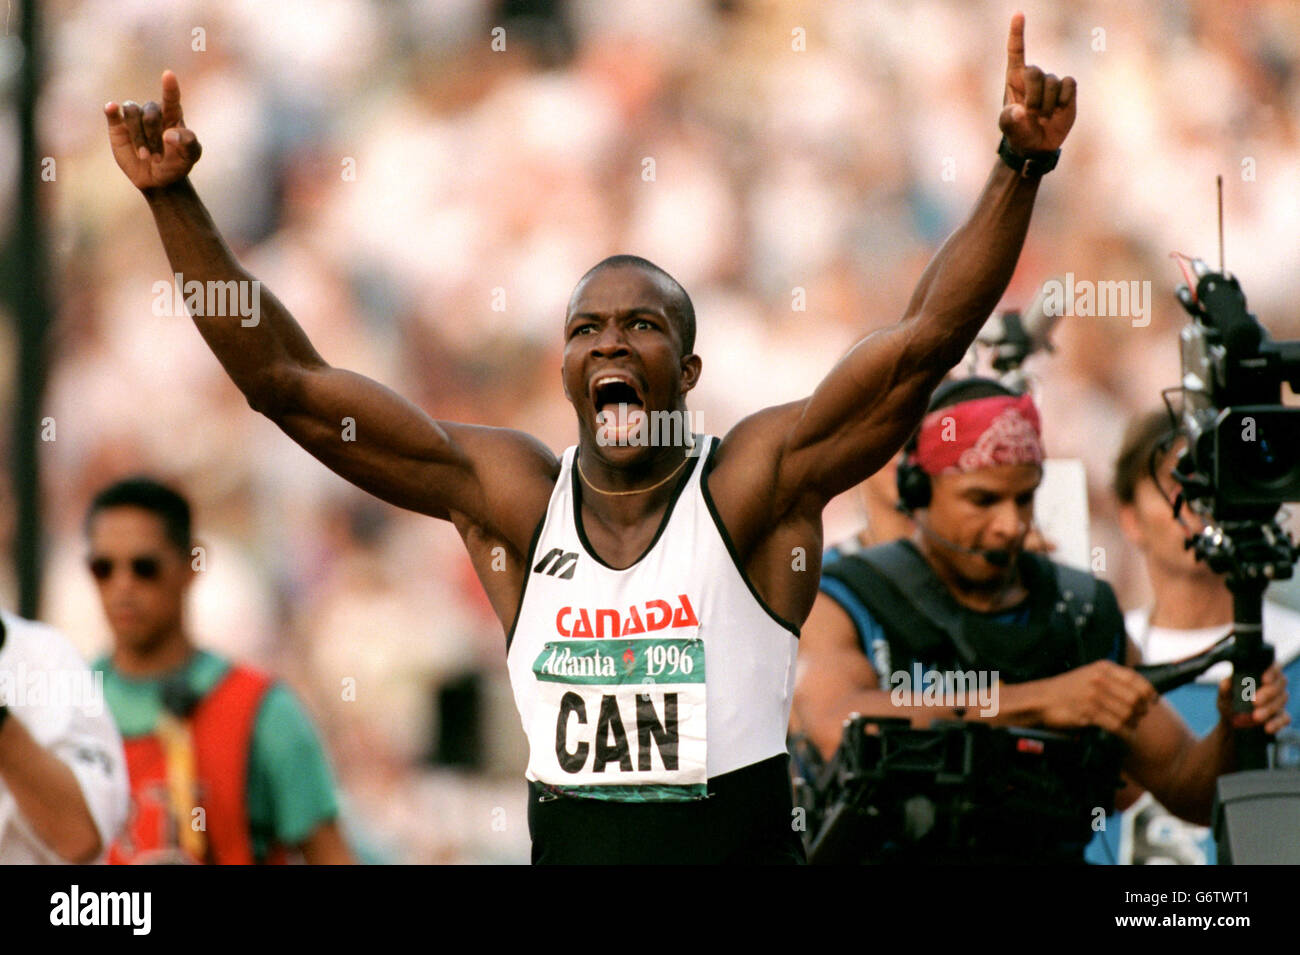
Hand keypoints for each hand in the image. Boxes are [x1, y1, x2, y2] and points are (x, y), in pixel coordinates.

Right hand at [105, 70, 200, 191]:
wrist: (158, 179)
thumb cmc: (177, 163)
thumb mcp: (191, 156)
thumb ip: (188, 143)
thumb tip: (168, 135)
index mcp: (173, 115)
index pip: (171, 98)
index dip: (170, 87)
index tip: (169, 75)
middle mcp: (153, 112)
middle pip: (150, 112)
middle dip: (154, 137)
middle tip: (158, 158)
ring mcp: (135, 118)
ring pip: (132, 112)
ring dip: (139, 136)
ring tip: (146, 156)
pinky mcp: (118, 126)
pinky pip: (112, 112)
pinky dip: (111, 109)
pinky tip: (112, 108)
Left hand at [999, 12, 1075, 153]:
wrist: (1037, 144)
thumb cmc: (1018, 132)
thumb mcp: (1009, 128)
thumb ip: (1011, 120)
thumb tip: (1021, 112)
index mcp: (1014, 79)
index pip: (1015, 51)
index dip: (1017, 33)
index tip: (1018, 14)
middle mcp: (1033, 77)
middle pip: (1035, 72)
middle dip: (1033, 96)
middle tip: (1032, 113)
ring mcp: (1051, 82)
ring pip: (1052, 83)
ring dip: (1047, 104)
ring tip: (1043, 116)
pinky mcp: (1068, 89)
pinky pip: (1069, 84)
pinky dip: (1064, 99)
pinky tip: (1059, 110)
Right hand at [1037, 660, 1156, 733]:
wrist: (1041, 699)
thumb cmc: (1066, 689)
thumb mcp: (1089, 675)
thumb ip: (1112, 679)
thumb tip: (1139, 692)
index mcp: (1102, 668)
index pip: (1136, 679)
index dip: (1149, 692)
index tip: (1152, 701)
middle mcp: (1100, 680)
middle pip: (1135, 698)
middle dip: (1141, 711)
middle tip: (1139, 716)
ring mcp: (1093, 696)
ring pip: (1127, 713)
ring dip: (1133, 724)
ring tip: (1129, 727)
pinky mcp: (1088, 712)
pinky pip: (1116, 725)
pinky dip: (1125, 734)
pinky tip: (1125, 735)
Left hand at [1217, 663, 1290, 734]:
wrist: (1231, 723)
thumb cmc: (1229, 703)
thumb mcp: (1223, 697)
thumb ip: (1224, 689)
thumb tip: (1225, 682)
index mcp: (1259, 673)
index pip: (1272, 666)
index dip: (1272, 671)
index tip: (1264, 679)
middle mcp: (1273, 684)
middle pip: (1280, 683)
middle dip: (1268, 693)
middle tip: (1255, 702)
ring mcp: (1279, 700)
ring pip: (1282, 699)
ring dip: (1269, 709)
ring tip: (1255, 717)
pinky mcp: (1281, 715)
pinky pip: (1285, 718)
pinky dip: (1276, 723)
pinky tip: (1267, 727)